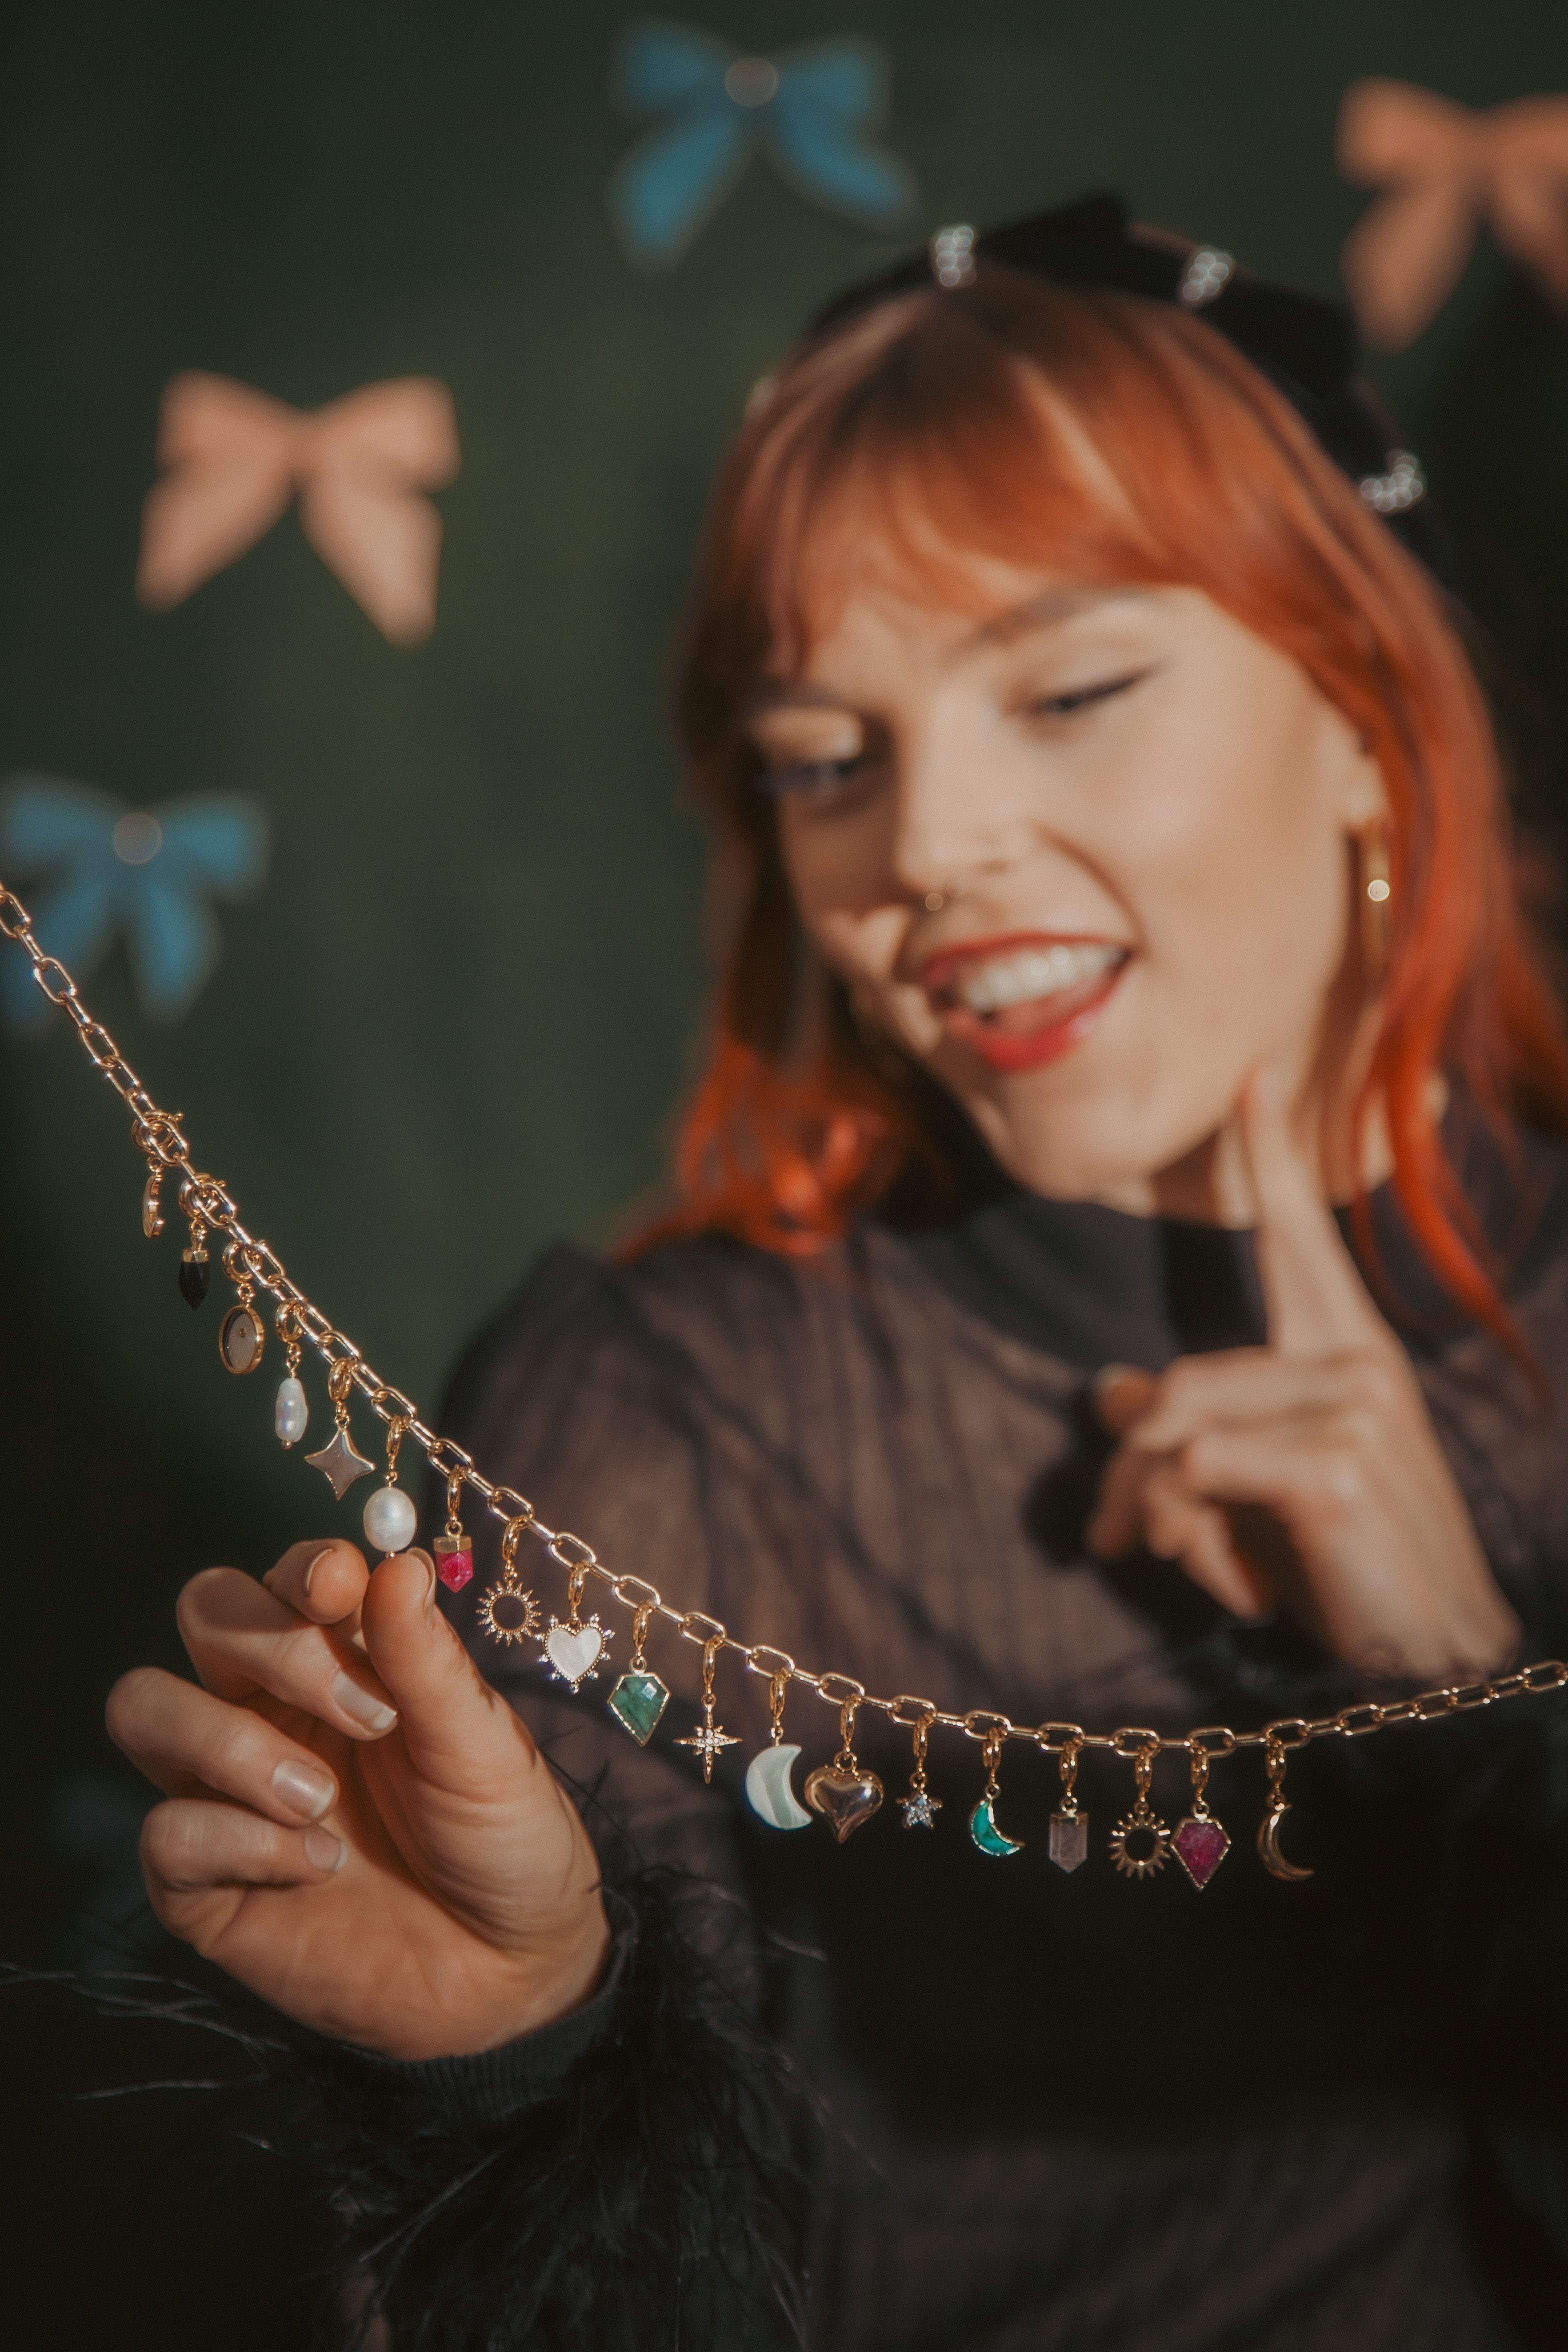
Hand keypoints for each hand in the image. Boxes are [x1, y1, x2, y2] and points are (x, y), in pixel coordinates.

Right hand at [106, 1541, 609, 2060]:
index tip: (342, 1588)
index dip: (303, 1570)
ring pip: (144, 1706)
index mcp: (342, 1664)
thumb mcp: (483, 1744)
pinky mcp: (205, 1884)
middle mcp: (271, 1711)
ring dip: (229, 1742)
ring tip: (321, 1800)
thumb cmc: (505, 1840)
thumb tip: (397, 1563)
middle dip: (269, 1644)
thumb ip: (427, 1659)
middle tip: (366, 1716)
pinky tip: (317, 1868)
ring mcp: (230, 1793)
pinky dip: (240, 1843)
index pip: (284, 1578)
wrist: (512, 1973)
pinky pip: (165, 1833)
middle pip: (204, 1614)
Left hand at [1086, 1072, 1520, 1681]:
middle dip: (1125, 1471)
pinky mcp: (1331, 1464)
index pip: (1301, 1239)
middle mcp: (1354, 1363)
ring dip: (1151, 1512)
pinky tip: (1232, 1584)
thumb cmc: (1344, 1568)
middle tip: (1109, 1543)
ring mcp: (1349, 1407)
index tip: (1253, 1076)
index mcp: (1347, 1354)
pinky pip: (1195, 1473)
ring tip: (1172, 1564)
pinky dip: (1187, 1538)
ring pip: (1174, 1429)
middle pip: (1174, 1380)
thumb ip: (1190, 1431)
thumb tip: (1108, 1387)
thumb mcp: (1253, 1493)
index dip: (1273, 1156)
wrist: (1433, 1659)